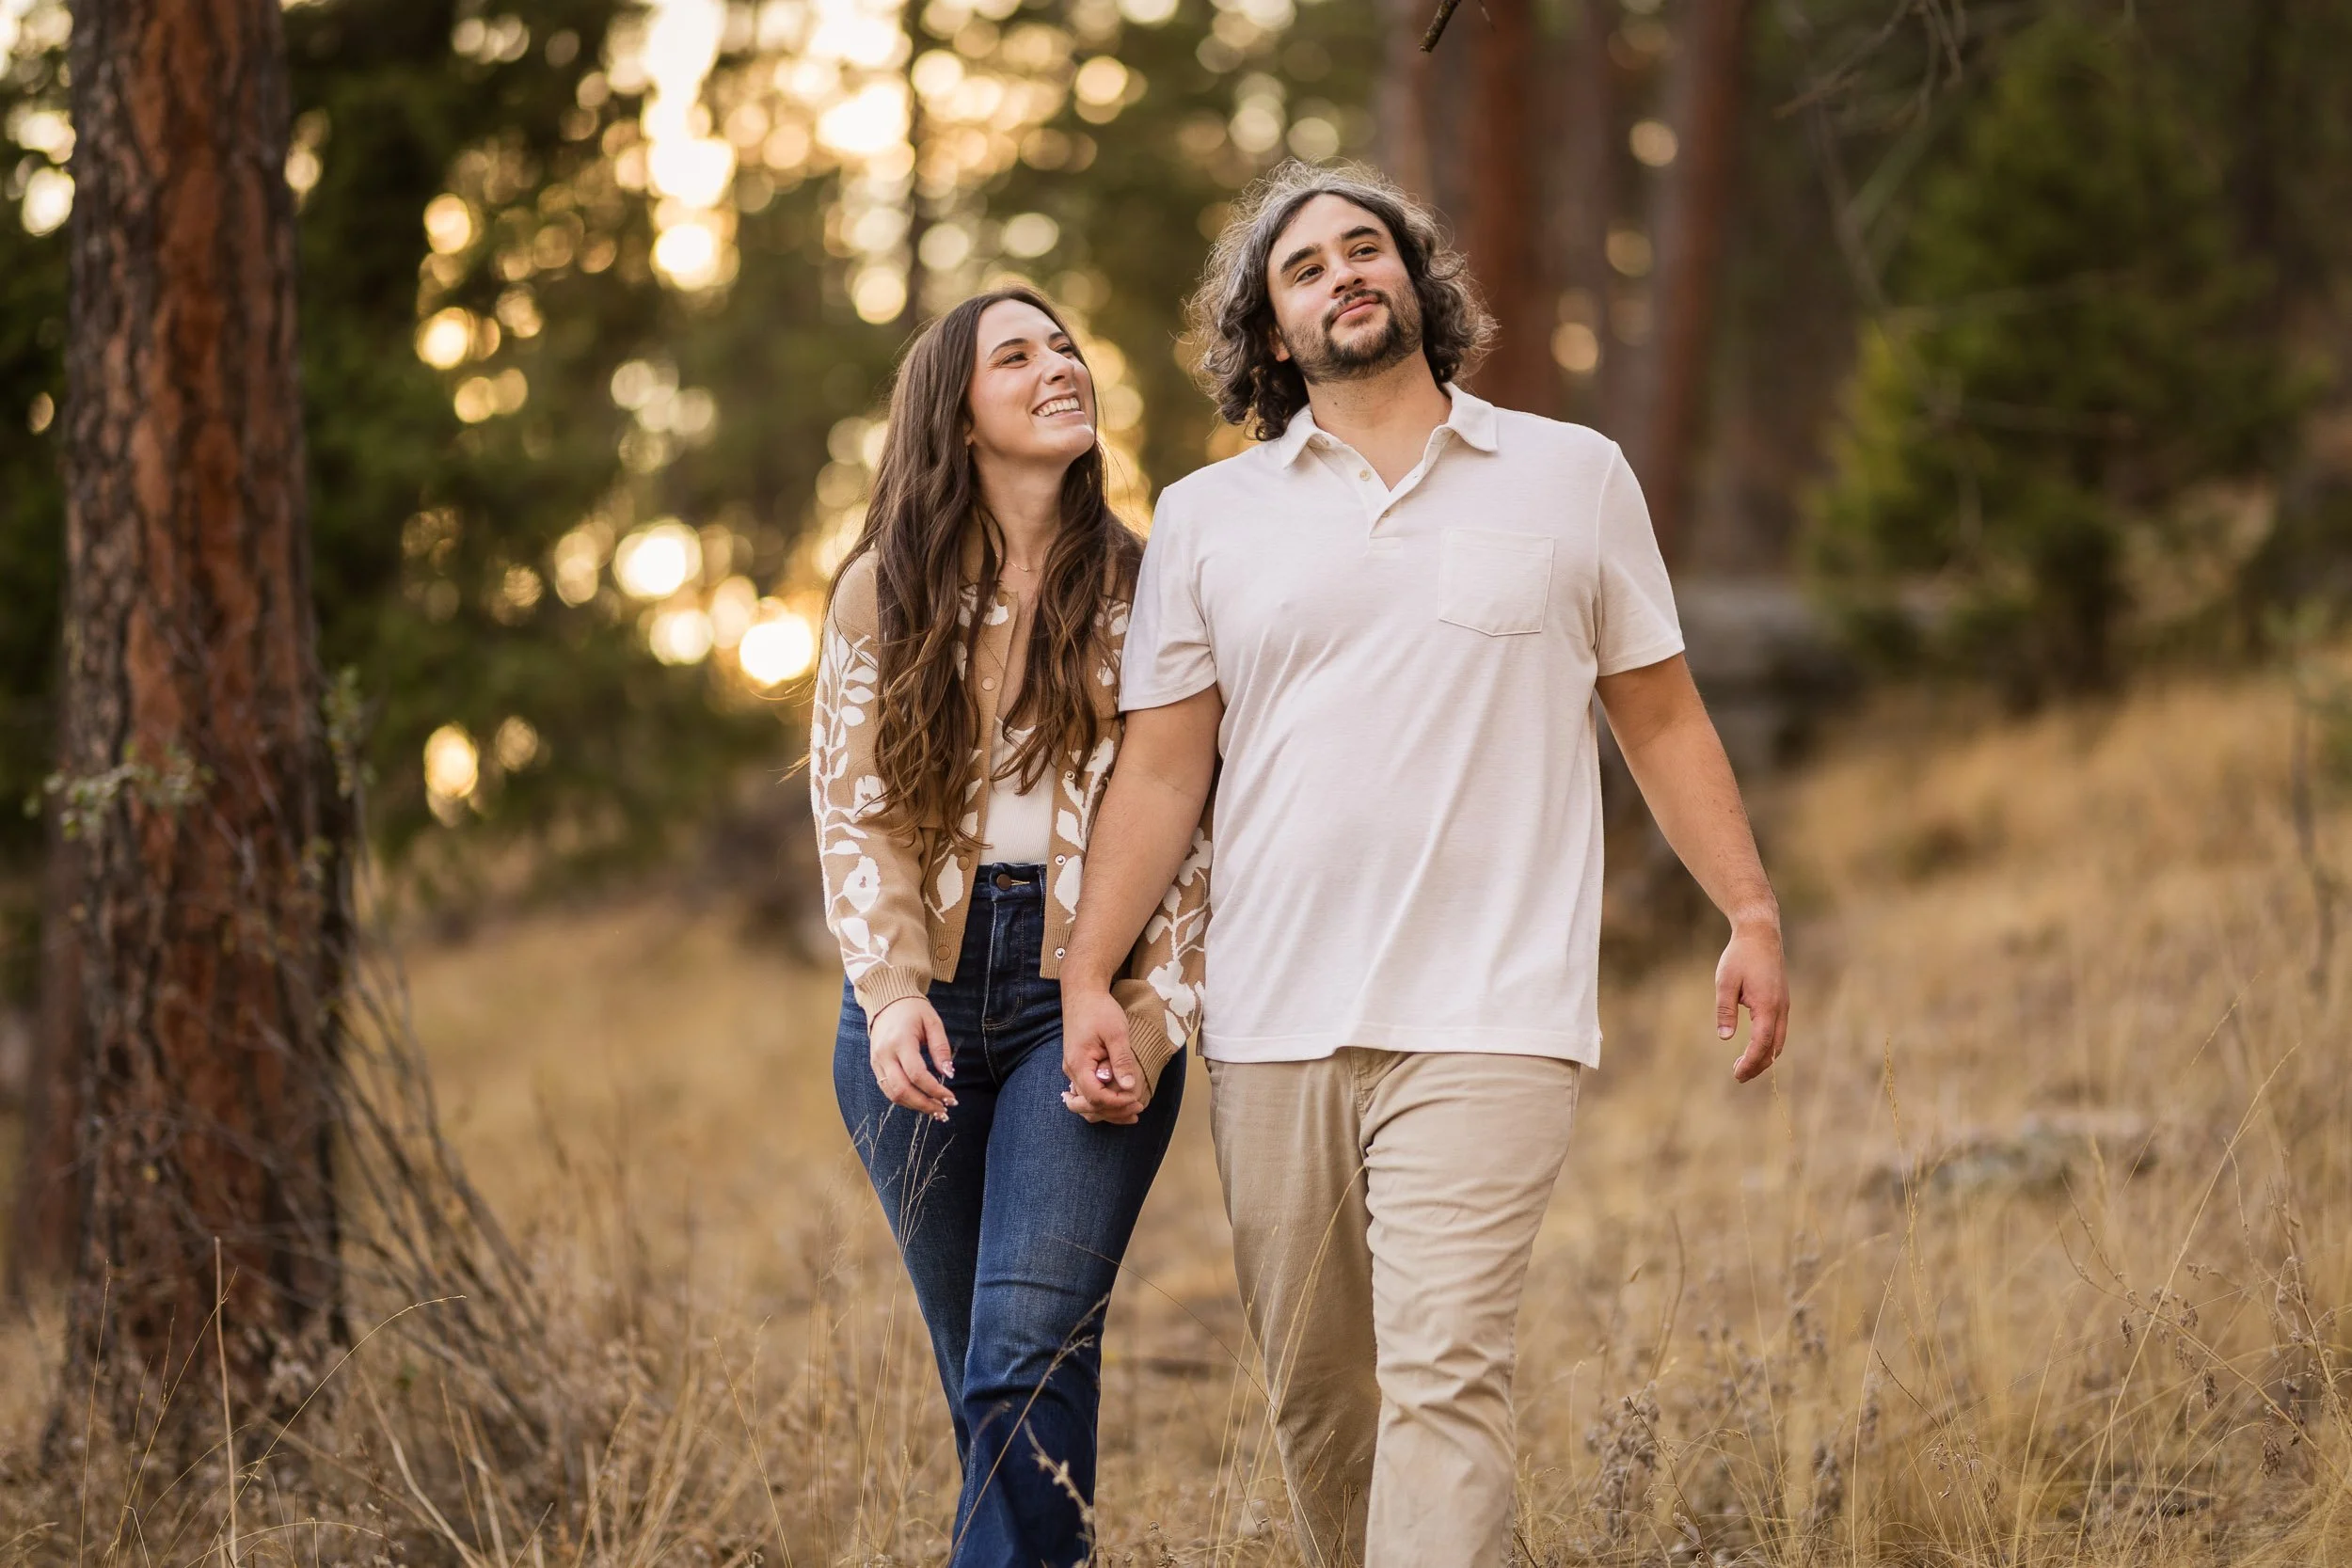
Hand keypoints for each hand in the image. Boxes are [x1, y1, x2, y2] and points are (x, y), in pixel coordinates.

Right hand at [869, 996, 955, 1119]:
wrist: (887, 1002)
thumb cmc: (913, 1010)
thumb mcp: (933, 1022)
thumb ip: (941, 1048)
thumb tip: (949, 1074)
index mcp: (900, 1042)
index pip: (917, 1074)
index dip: (934, 1090)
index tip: (951, 1098)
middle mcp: (884, 1055)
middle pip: (902, 1090)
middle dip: (924, 1105)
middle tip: (944, 1111)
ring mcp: (877, 1062)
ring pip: (893, 1095)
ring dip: (915, 1106)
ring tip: (935, 1110)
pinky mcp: (875, 1066)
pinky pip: (888, 1090)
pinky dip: (905, 1099)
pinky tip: (921, 1101)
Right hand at [1060, 983, 1144, 1124]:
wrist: (1083, 993)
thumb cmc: (1100, 1009)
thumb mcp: (1116, 1032)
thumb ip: (1121, 1060)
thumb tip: (1128, 1088)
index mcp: (1079, 1064)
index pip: (1095, 1097)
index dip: (1117, 1103)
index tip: (1136, 1099)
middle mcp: (1071, 1070)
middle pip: (1087, 1106)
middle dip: (1113, 1112)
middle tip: (1137, 1109)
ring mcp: (1073, 1069)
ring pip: (1085, 1102)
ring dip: (1108, 1110)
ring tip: (1132, 1111)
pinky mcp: (1079, 1067)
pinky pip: (1087, 1092)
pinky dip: (1103, 1100)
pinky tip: (1121, 1100)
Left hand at [1717, 918, 1788, 1082]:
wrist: (1760, 934)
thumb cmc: (1740, 956)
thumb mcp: (1725, 982)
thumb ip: (1725, 1011)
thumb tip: (1724, 1037)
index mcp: (1767, 1007)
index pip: (1761, 1045)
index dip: (1750, 1062)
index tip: (1737, 1075)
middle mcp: (1781, 1009)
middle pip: (1773, 1048)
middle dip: (1758, 1065)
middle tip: (1738, 1076)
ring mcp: (1784, 1005)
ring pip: (1779, 1041)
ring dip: (1764, 1056)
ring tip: (1744, 1065)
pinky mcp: (1782, 1001)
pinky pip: (1779, 1030)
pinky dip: (1769, 1044)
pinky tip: (1754, 1046)